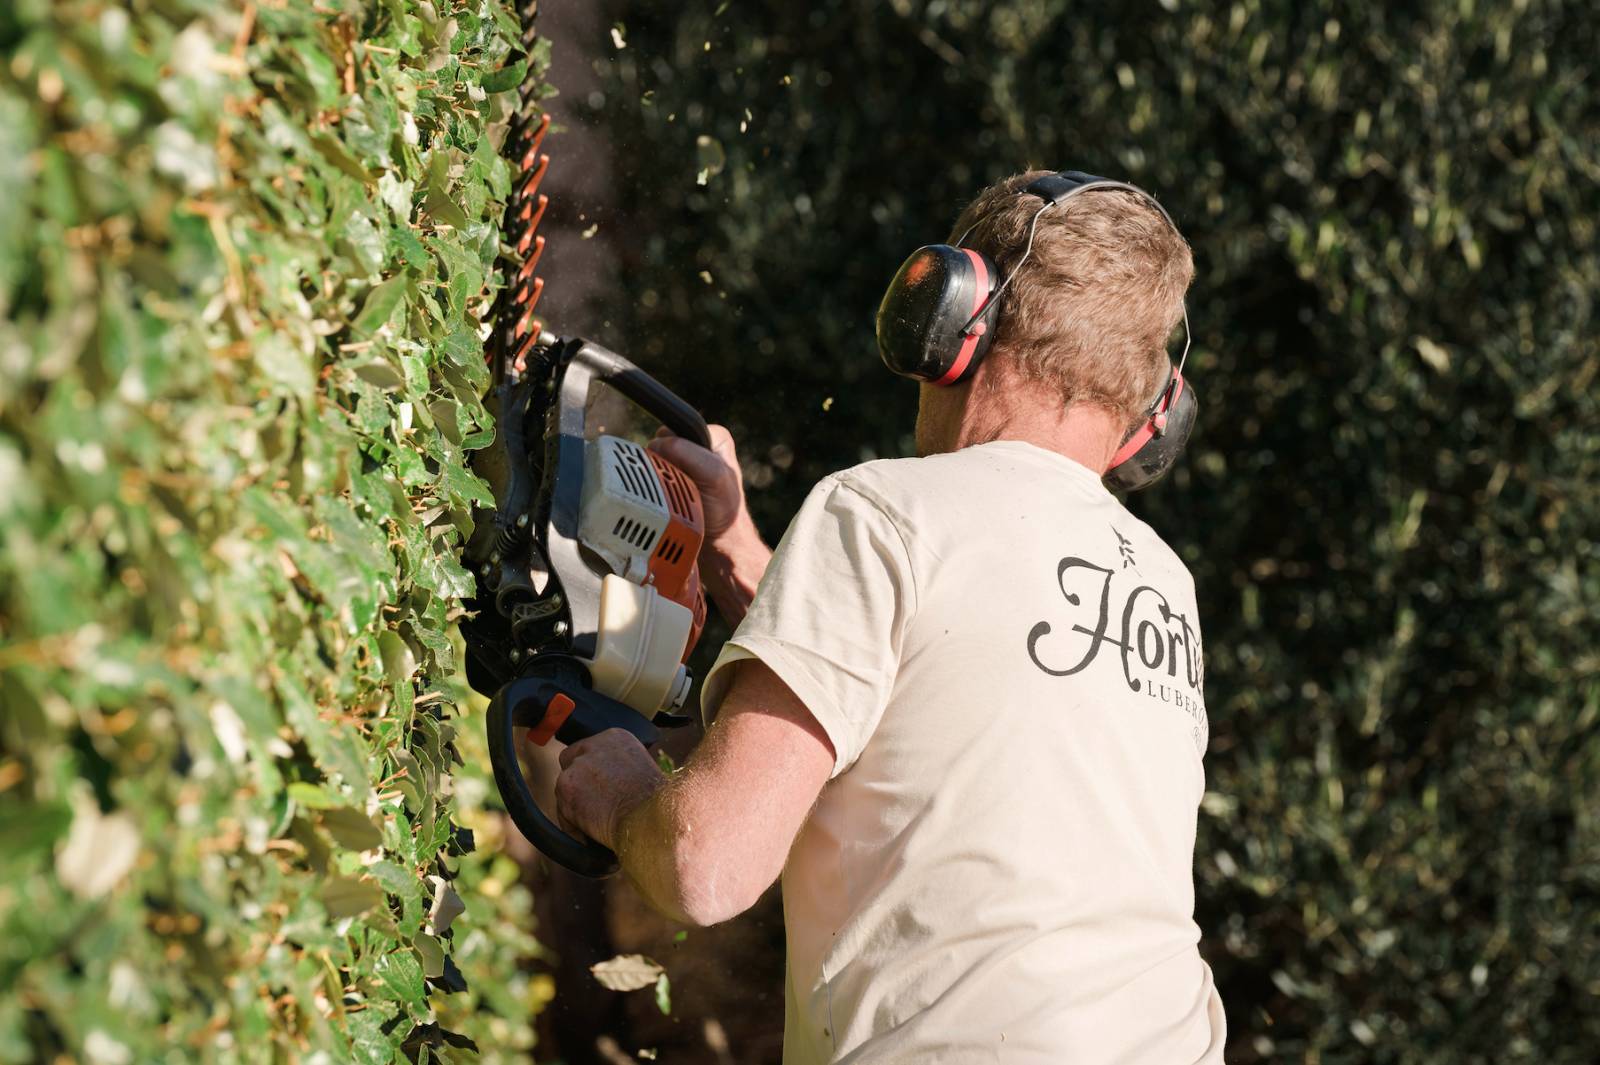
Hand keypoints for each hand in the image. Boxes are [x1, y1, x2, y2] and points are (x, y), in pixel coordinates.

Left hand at [549, 728, 665, 850]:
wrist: (653, 819)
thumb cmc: (657, 804)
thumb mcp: (644, 772)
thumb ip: (620, 768)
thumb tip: (610, 783)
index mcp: (616, 737)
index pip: (589, 750)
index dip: (592, 773)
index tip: (599, 789)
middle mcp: (594, 745)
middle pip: (571, 764)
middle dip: (579, 786)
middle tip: (594, 806)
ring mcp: (577, 765)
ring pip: (565, 790)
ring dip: (577, 808)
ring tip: (600, 824)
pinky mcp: (566, 786)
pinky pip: (562, 811)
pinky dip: (574, 826)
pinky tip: (593, 833)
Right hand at [649, 424, 750, 542]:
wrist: (718, 544)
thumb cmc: (723, 511)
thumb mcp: (713, 475)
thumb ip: (688, 453)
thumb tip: (658, 444)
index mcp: (712, 437)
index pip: (677, 429)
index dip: (674, 449)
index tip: (685, 472)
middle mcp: (697, 448)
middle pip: (662, 444)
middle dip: (664, 464)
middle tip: (680, 485)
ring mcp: (682, 465)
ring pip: (654, 461)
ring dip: (658, 478)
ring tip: (675, 494)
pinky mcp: (671, 482)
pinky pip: (650, 477)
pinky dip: (653, 488)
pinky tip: (667, 499)